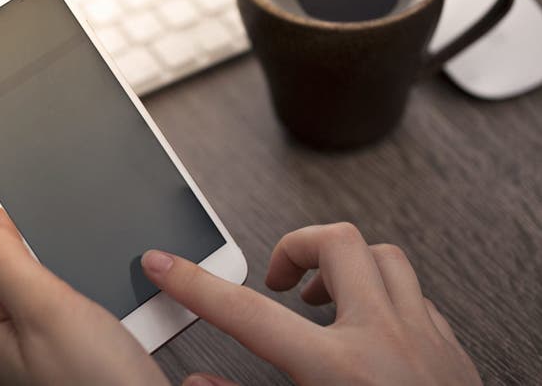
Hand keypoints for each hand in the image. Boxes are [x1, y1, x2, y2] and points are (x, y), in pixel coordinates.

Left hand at [0, 185, 167, 385]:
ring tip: (30, 198)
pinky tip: (68, 243)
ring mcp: (34, 331)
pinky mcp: (64, 333)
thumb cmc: (95, 384)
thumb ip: (9, 260)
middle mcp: (5, 327)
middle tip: (6, 174)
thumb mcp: (47, 311)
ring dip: (28, 231)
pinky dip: (55, 253)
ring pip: (21, 265)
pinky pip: (48, 281)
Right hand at [142, 222, 481, 385]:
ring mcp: (425, 340)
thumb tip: (200, 382)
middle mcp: (384, 343)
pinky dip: (383, 294)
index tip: (164, 265)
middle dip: (295, 246)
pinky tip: (368, 322)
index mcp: (338, 373)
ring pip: (384, 256)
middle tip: (277, 277)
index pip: (247, 314)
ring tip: (322, 294)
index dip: (195, 285)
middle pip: (337, 243)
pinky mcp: (451, 350)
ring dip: (345, 263)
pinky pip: (415, 294)